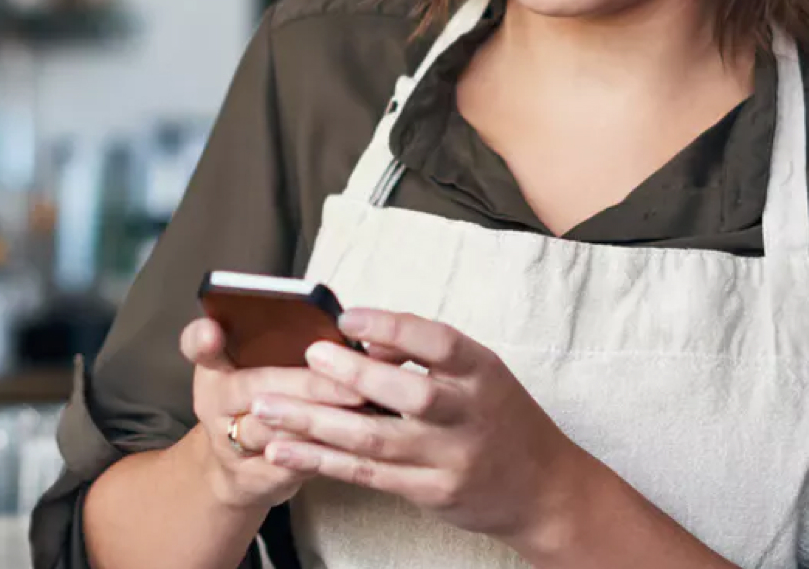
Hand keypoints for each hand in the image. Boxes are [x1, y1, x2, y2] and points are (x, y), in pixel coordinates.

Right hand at [178, 316, 369, 513]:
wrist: (237, 469)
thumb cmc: (261, 404)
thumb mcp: (258, 369)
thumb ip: (281, 346)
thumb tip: (343, 325)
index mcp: (214, 366)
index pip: (197, 344)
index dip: (201, 338)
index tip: (213, 332)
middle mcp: (212, 403)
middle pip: (253, 387)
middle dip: (306, 384)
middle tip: (352, 380)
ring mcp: (226, 445)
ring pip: (272, 430)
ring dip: (318, 419)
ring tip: (361, 407)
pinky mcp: (247, 479)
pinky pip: (287, 466)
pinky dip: (320, 453)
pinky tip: (354, 442)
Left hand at [248, 309, 592, 546]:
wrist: (543, 490)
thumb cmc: (502, 419)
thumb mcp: (481, 375)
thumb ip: (427, 355)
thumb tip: (365, 337)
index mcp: (482, 373)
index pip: (439, 343)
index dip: (393, 326)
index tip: (349, 316)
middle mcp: (468, 416)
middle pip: (406, 394)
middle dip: (351, 375)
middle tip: (305, 358)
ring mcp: (449, 458)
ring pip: (374, 439)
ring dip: (314, 423)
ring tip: (265, 408)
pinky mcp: (429, 492)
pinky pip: (367, 474)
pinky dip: (320, 461)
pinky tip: (284, 451)